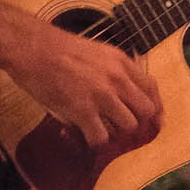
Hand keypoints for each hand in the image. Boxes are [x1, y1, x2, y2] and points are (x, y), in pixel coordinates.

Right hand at [8, 22, 162, 149]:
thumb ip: (115, 71)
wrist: (33, 48)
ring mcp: (101, 96)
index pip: (152, 89)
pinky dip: (95, 140)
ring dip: (115, 131)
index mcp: (122, 63)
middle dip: (136, 121)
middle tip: (120, 125)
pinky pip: (101, 137)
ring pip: (127, 126)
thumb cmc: (59, 49)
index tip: (153, 119)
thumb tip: (124, 94)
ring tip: (99, 128)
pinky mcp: (82, 111)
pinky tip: (85, 135)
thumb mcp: (99, 52)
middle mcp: (117, 79)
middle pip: (145, 111)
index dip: (155, 107)